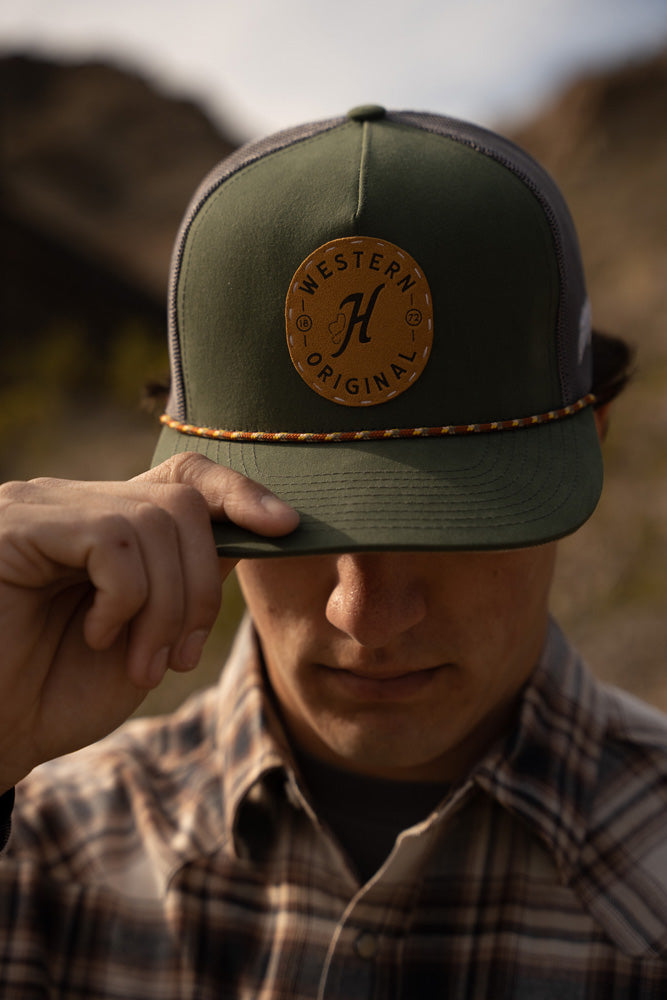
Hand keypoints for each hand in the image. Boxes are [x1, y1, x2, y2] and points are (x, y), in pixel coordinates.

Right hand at [0, 453, 297, 790]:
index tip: (287, 527)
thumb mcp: (148, 638)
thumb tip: (249, 539)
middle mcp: (75, 502)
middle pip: (182, 502)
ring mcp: (44, 508)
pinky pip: (113, 540)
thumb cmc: (60, 693)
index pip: (183, 475)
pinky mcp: (17, 525)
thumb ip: (189, 585)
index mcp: (108, 524)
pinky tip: (98, 636)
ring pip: (154, 522)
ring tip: (140, 663)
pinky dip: (125, 599)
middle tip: (182, 656)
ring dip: (166, 607)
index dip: (240, 492)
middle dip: (201, 587)